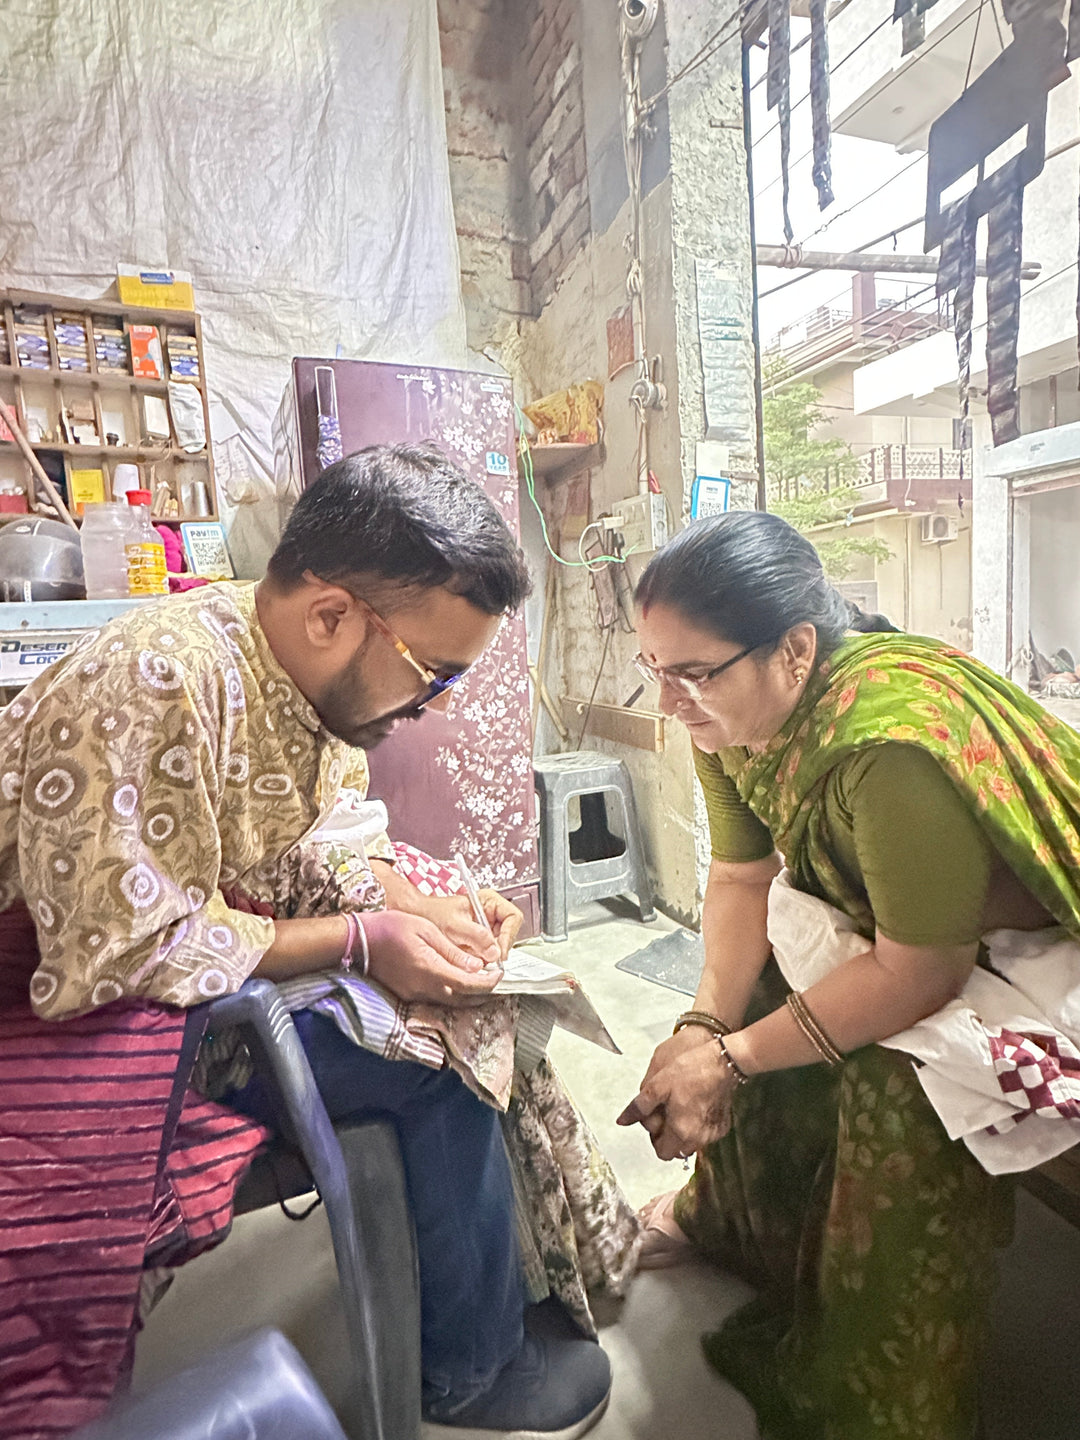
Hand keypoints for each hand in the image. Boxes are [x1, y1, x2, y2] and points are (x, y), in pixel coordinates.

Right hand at [361, 910, 502, 1006]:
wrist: (358, 940)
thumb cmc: (390, 927)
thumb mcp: (426, 930)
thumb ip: (451, 950)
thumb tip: (476, 965)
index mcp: (429, 968)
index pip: (467, 984)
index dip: (487, 983)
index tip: (500, 975)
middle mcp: (422, 987)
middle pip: (461, 999)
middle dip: (483, 993)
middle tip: (497, 982)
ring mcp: (413, 994)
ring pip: (449, 1002)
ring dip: (469, 996)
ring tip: (484, 983)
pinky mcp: (407, 995)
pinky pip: (436, 999)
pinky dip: (452, 994)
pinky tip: (459, 984)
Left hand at [414, 890, 523, 963]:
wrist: (416, 919)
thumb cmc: (432, 914)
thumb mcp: (454, 925)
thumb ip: (476, 937)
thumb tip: (495, 952)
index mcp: (489, 901)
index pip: (513, 917)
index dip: (509, 935)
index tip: (499, 952)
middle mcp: (490, 914)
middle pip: (509, 934)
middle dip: (499, 948)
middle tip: (488, 960)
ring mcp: (485, 928)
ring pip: (499, 946)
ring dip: (489, 956)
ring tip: (474, 959)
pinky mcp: (478, 942)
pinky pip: (488, 953)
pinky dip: (481, 960)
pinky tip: (470, 960)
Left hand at [616, 1034, 736, 1160]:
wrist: (723, 1060)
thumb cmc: (693, 1069)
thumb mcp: (658, 1084)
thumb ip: (639, 1106)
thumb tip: (623, 1120)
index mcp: (681, 1130)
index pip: (662, 1153)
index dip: (655, 1139)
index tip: (655, 1122)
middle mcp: (699, 1137)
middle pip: (677, 1150)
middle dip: (668, 1136)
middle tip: (667, 1111)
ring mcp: (713, 1133)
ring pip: (691, 1143)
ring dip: (683, 1132)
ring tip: (681, 1106)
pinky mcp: (723, 1125)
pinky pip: (705, 1134)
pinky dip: (698, 1126)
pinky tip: (696, 1105)